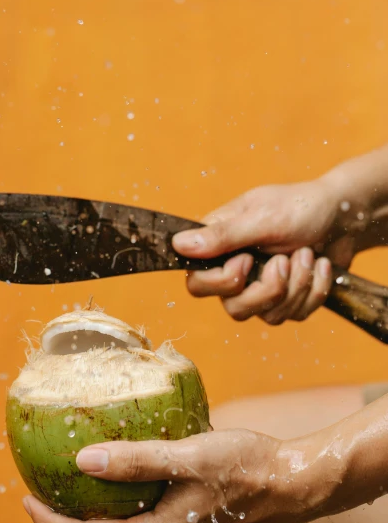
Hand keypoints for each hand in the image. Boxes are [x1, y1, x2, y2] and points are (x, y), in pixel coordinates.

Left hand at [22, 432, 313, 522]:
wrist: (294, 485)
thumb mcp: (188, 457)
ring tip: (72, 491)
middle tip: (41, 495)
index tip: (25, 499)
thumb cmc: (245, 468)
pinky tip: (120, 487)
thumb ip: (136, 460)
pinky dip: (118, 514)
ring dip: (91, 521)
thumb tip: (83, 460)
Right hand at [172, 177, 366, 324]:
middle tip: (284, 261)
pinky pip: (294, 315)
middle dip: (268, 290)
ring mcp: (261, 287)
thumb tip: (177, 245)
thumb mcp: (262, 218)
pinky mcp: (287, 299)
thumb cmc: (302, 207)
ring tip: (308, 254)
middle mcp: (236, 269)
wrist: (346, 216)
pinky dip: (314, 290)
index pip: (197, 284)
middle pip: (232, 309)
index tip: (247, 260)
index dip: (222, 282)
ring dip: (297, 285)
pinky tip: (321, 265)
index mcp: (220, 244)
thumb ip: (222, 236)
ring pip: (267, 315)